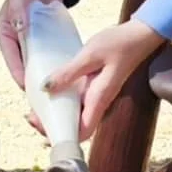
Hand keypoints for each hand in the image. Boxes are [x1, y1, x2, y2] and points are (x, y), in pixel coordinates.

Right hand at [0, 0, 64, 88]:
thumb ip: (19, 12)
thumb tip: (20, 27)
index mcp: (4, 34)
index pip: (10, 59)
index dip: (18, 74)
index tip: (28, 86)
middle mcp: (16, 42)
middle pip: (22, 66)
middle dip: (31, 80)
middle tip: (43, 94)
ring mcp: (30, 43)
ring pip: (36, 64)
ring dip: (44, 75)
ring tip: (56, 89)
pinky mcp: (44, 41)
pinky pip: (48, 56)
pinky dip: (54, 65)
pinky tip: (65, 74)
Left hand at [45, 19, 164, 140]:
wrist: (140, 35)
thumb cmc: (119, 44)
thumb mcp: (90, 54)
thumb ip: (68, 72)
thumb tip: (45, 88)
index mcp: (99, 99)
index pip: (81, 133)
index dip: (61, 136)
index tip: (41, 124)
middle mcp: (98, 103)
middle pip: (75, 128)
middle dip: (52, 126)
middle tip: (31, 114)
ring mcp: (97, 96)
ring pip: (75, 116)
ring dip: (56, 115)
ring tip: (36, 105)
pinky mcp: (95, 88)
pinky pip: (77, 102)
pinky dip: (62, 102)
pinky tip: (51, 90)